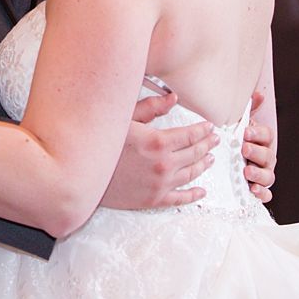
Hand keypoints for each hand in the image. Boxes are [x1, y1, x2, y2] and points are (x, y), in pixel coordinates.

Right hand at [100, 89, 217, 209]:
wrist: (84, 175)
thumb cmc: (101, 143)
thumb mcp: (124, 119)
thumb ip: (150, 108)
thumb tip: (173, 98)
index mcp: (158, 142)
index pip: (190, 135)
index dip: (202, 130)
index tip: (209, 127)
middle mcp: (163, 164)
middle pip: (194, 154)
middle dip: (207, 145)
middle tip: (214, 140)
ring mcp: (160, 184)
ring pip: (191, 174)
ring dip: (203, 165)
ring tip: (209, 159)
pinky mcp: (152, 200)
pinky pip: (179, 199)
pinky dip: (193, 195)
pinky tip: (201, 191)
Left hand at [241, 90, 275, 202]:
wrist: (228, 165)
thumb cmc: (236, 142)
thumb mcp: (239, 126)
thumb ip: (249, 112)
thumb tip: (259, 94)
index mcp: (262, 142)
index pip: (267, 135)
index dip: (258, 133)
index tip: (246, 131)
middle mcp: (266, 158)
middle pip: (268, 155)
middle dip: (256, 152)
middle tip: (244, 149)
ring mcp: (264, 175)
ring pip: (269, 176)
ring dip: (259, 174)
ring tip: (246, 172)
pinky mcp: (259, 190)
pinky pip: (266, 194)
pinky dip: (262, 193)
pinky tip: (253, 190)